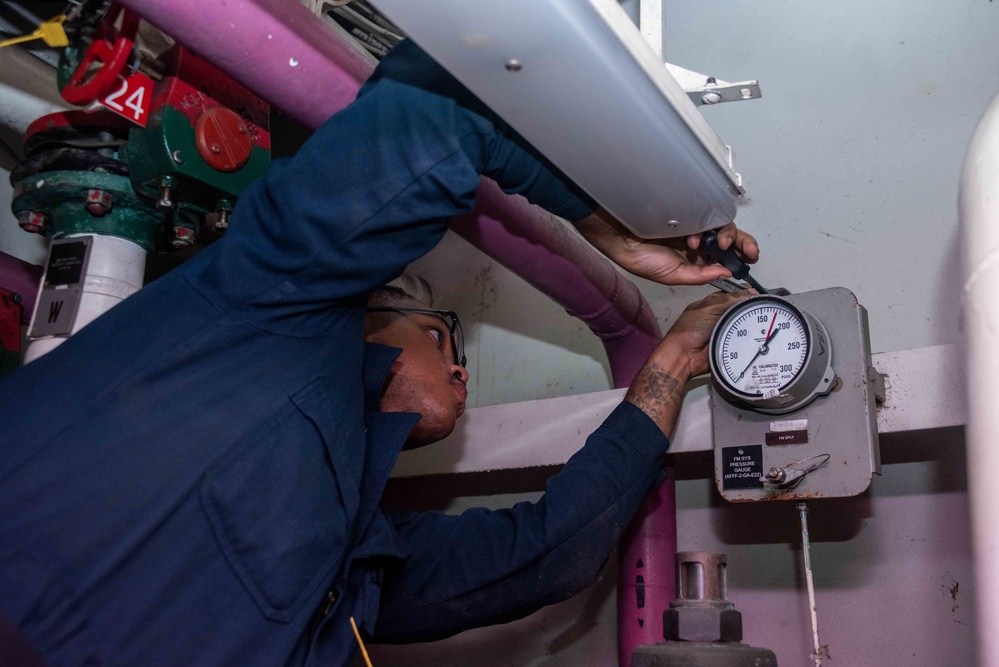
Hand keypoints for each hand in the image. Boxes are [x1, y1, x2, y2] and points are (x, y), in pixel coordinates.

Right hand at [573, 208, 759, 285]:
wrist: (621, 238)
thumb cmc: (640, 258)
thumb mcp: (673, 276)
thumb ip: (700, 276)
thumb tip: (725, 273)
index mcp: (696, 260)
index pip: (726, 257)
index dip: (741, 257)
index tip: (749, 261)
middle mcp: (698, 242)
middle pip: (730, 239)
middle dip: (743, 244)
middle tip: (748, 252)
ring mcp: (693, 225)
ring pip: (721, 225)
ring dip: (725, 236)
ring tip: (714, 245)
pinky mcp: (687, 210)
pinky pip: (707, 213)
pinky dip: (707, 225)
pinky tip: (695, 238)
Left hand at [625, 291, 751, 435]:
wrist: (685, 356)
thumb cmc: (690, 329)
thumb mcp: (709, 308)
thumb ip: (729, 300)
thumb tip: (749, 292)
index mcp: (710, 305)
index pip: (730, 295)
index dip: (743, 293)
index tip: (758, 293)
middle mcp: (717, 317)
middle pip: (738, 309)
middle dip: (750, 308)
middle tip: (765, 307)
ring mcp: (723, 331)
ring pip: (742, 324)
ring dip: (751, 323)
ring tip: (766, 319)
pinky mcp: (728, 344)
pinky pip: (742, 339)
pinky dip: (750, 337)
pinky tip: (760, 334)